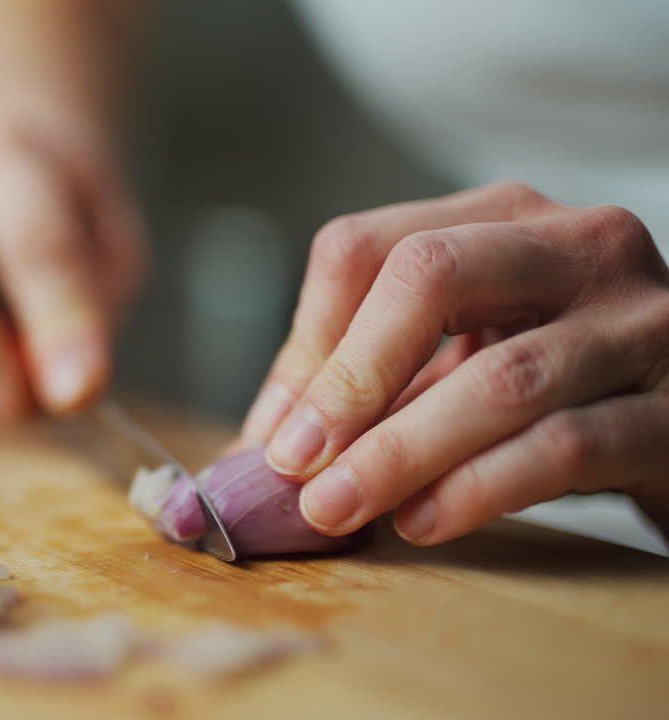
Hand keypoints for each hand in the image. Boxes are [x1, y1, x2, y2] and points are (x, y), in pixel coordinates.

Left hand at [234, 180, 668, 544]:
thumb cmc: (559, 391)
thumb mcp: (457, 362)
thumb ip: (370, 388)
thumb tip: (259, 447)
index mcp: (500, 220)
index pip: (366, 248)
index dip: (309, 343)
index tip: (275, 435)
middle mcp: (575, 245)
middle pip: (430, 274)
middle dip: (349, 379)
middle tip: (295, 465)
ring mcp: (638, 320)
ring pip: (498, 375)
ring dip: (400, 451)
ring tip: (338, 508)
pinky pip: (565, 444)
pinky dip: (480, 488)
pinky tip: (425, 521)